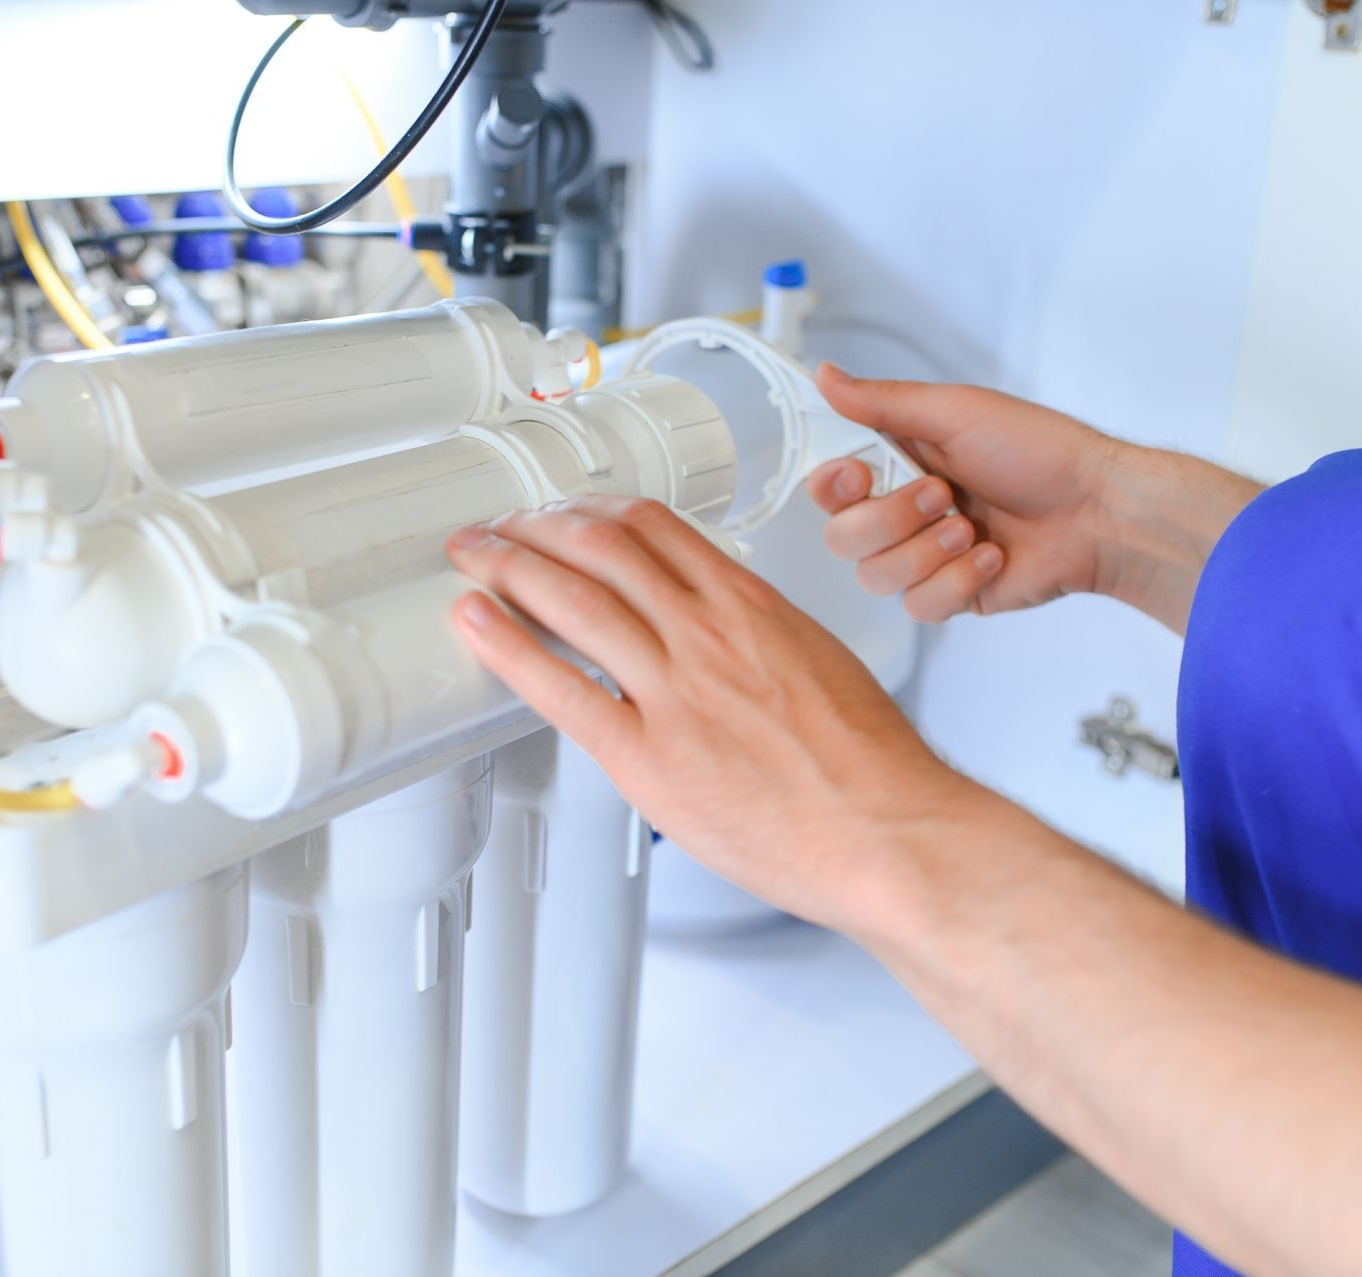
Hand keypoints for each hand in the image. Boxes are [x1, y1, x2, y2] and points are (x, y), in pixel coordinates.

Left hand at [446, 496, 972, 931]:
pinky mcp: (648, 755)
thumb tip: (725, 640)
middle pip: (600, 549)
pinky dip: (507, 647)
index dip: (595, 511)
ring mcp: (675, 690)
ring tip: (472, 556)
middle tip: (498, 524)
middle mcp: (707, 632)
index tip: (567, 512)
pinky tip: (476, 625)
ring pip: (573, 599)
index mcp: (751, 606)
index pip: (656, 528)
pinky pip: (560, 688)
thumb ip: (760, 641)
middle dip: (536, 527)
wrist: (889, 829)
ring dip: (508, 567)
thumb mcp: (821, 665)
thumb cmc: (870, 767)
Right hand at [810, 363, 1121, 621]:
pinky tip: (992, 556)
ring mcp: (924, 557)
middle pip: (842, 537)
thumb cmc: (1039, 453)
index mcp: (897, 461)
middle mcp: (903, 512)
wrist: (1096, 511)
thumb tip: (825, 375)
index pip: (827, 485)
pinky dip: (957, 581)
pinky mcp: (951, 595)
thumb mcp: (955, 412)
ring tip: (973, 528)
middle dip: (892, 519)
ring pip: (875, 576)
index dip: (831, 486)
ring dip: (927, 550)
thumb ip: (882, 402)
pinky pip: (919, 605)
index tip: (860, 473)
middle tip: (943, 495)